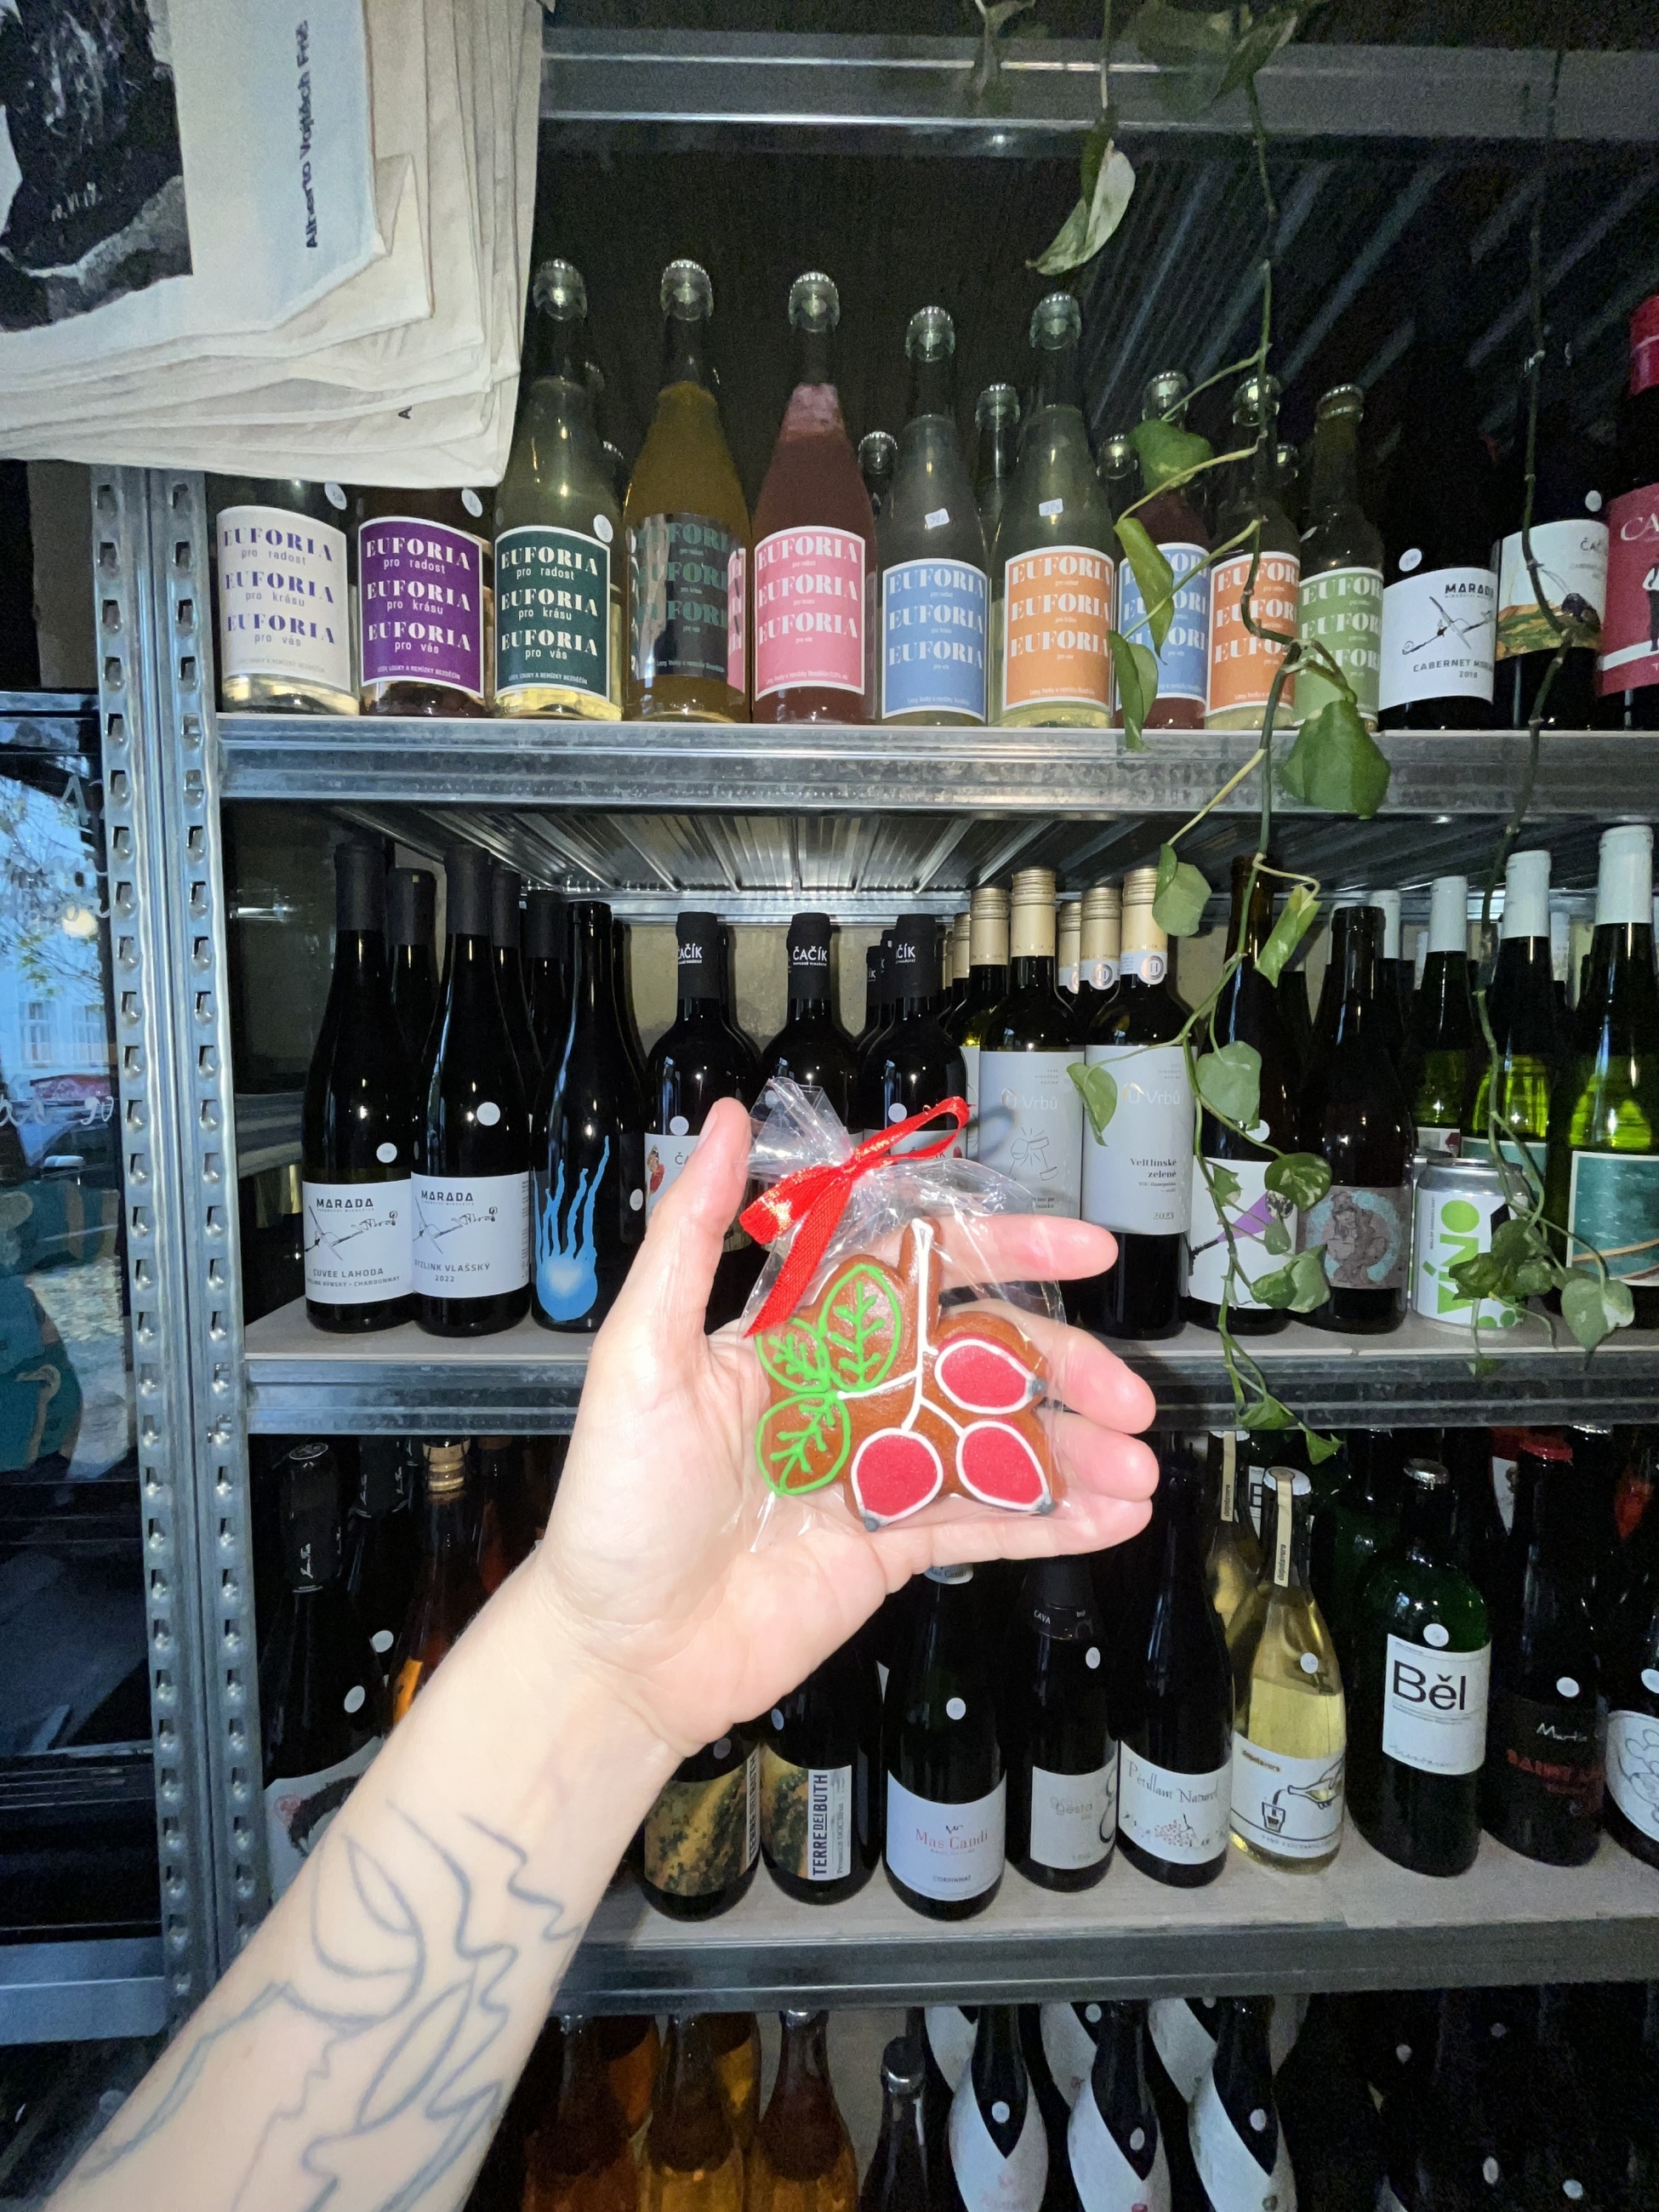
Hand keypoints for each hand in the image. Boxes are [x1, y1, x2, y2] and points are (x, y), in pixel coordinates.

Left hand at [534, 1098, 1158, 1756]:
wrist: (618, 1650)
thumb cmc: (616, 1500)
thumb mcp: (641, 1354)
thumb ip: (690, 1237)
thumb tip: (723, 1119)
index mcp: (802, 1336)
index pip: (920, 1269)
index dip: (1005, 1253)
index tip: (1086, 1250)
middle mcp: (851, 1393)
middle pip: (980, 1358)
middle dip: (1062, 1370)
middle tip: (1131, 1398)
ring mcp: (879, 1471)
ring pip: (996, 1442)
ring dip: (1074, 1451)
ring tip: (1139, 1469)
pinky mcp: (891, 1547)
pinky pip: (985, 1522)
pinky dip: (1052, 1520)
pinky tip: (1115, 1517)